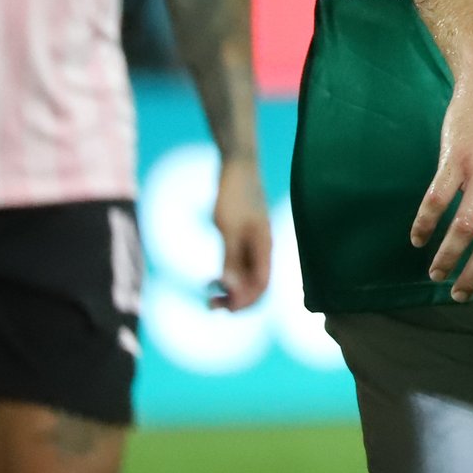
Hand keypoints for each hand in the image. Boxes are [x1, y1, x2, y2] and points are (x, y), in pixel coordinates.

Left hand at [210, 155, 272, 310]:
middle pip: (257, 285)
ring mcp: (255, 242)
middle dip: (236, 299)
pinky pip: (241, 266)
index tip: (220, 307)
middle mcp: (263, 248)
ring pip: (248, 277)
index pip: (261, 286)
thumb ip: (231, 259)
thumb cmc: (234, 195)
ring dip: (231, 290)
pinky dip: (229, 277)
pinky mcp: (245, 236)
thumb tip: (231, 289)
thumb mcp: (228, 229)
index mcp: (264, 247)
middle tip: (210, 305)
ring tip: (208, 293)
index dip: (244, 302)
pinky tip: (212, 278)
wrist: (237, 165)